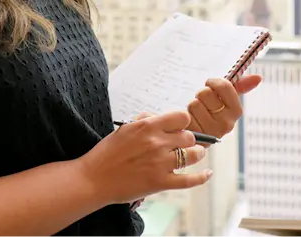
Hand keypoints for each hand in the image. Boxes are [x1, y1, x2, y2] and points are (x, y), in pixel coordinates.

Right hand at [77, 110, 210, 204]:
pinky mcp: (160, 182)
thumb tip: (161, 117)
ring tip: (195, 154)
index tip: (179, 128)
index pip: (181, 117)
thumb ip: (146, 120)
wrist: (93, 178)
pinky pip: (189, 180)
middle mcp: (158, 143)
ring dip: (196, 154)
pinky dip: (201, 177)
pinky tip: (207, 174)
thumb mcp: (126, 128)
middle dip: (188, 139)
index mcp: (149, 126)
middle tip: (182, 144)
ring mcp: (161, 163)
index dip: (183, 123)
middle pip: (189, 136)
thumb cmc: (107, 153)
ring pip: (193, 154)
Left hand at [187, 74, 261, 138]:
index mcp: (236, 111)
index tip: (210, 85)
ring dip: (192, 105)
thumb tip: (258, 77)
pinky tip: (191, 121)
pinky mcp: (196, 137)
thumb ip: (241, 86)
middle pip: (206, 93)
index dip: (213, 82)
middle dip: (201, 94)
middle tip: (203, 103)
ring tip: (197, 113)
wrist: (198, 136)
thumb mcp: (226, 99)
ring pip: (195, 103)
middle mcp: (227, 123)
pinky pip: (186, 116)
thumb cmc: (213, 111)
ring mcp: (211, 132)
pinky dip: (186, 116)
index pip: (224, 86)